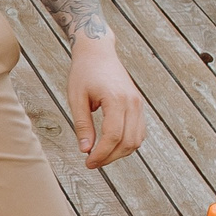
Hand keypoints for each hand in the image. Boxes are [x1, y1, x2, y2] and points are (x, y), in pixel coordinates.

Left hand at [66, 37, 147, 168]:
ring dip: (120, 153)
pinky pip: (139, 132)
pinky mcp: (138, 105)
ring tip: (100, 156)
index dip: (101, 154)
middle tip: (92, 163)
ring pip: (136, 140)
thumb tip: (86, 150)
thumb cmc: (84, 72)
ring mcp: (138, 103)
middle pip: (128, 141)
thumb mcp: (76, 98)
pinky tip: (111, 146)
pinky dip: (127, 143)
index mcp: (116, 98)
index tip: (88, 162)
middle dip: (110, 157)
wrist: (98, 52)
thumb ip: (82, 125)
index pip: (113, 135)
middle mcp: (132, 102)